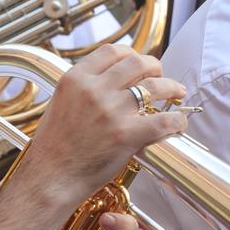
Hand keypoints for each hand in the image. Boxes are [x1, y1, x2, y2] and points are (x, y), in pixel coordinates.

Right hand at [17, 44, 187, 205]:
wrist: (50, 178)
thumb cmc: (55, 148)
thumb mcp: (61, 103)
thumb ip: (84, 89)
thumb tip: (110, 81)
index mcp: (76, 79)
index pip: (112, 51)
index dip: (131, 54)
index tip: (139, 63)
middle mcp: (93, 90)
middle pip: (137, 63)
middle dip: (154, 66)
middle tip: (160, 76)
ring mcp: (111, 111)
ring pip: (154, 86)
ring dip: (171, 87)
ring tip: (176, 92)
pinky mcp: (126, 134)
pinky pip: (163, 121)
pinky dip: (176, 120)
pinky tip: (178, 123)